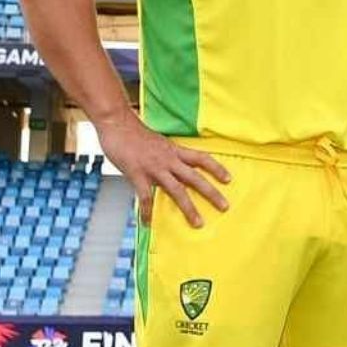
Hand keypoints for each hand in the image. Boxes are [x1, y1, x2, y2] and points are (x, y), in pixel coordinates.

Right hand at [97, 109, 230, 227]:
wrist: (117, 124)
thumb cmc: (135, 133)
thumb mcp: (159, 142)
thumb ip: (168, 155)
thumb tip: (173, 166)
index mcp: (175, 150)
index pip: (202, 158)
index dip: (217, 168)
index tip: (229, 179)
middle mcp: (169, 159)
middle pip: (195, 178)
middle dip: (211, 193)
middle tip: (224, 206)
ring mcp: (154, 168)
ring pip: (177, 190)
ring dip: (189, 208)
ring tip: (198, 223)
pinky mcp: (138, 174)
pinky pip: (145, 197)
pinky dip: (147, 211)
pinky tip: (148, 223)